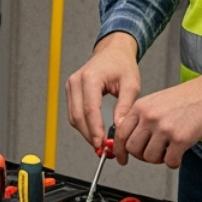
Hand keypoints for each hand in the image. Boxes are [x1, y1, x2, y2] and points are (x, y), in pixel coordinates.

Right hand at [66, 32, 141, 161]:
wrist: (112, 52)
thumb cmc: (121, 64)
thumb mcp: (131, 85)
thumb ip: (125, 106)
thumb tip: (120, 128)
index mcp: (90, 78)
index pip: (90, 109)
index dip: (95, 130)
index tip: (102, 145)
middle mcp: (76, 82)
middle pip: (78, 116)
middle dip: (90, 136)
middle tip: (103, 150)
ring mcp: (71, 86)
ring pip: (74, 117)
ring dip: (86, 133)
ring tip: (101, 145)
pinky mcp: (71, 92)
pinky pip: (74, 113)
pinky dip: (84, 126)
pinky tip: (95, 134)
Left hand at [116, 68, 201, 169]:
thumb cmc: (187, 97)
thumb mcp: (155, 101)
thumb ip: (141, 117)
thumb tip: (130, 137)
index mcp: (141, 107)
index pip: (120, 133)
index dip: (119, 149)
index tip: (121, 157)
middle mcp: (149, 117)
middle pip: (132, 148)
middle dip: (140, 156)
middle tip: (151, 154)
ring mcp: (164, 128)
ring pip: (148, 157)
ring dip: (158, 159)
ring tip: (167, 152)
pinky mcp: (181, 139)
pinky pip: (169, 161)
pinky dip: (173, 162)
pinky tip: (178, 154)